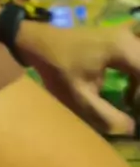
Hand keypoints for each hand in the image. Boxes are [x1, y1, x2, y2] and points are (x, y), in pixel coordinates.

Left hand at [15, 20, 139, 135]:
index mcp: (122, 49)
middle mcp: (127, 39)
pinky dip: (137, 79)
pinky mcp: (117, 41)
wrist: (37, 42)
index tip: (134, 116)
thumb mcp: (80, 98)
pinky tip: (129, 97)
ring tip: (132, 106)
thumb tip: (133, 129)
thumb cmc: (57, 68)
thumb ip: (107, 116)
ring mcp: (123, 37)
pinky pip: (138, 61)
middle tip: (133, 111)